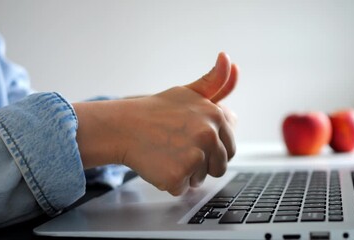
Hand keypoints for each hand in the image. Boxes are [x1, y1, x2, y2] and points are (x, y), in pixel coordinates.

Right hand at [73, 52, 238, 195]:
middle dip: (202, 162)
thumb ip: (216, 81)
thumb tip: (229, 59)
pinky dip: (170, 182)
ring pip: (202, 178)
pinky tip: (158, 163)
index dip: (212, 146)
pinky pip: (182, 188)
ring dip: (186, 173)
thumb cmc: (157, 111)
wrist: (123, 126)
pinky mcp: (177, 175)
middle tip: (178, 147)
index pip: (230, 146)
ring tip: (168, 153)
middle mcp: (209, 135)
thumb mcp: (189, 92)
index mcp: (216, 115)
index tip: (191, 136)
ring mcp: (194, 156)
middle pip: (220, 165)